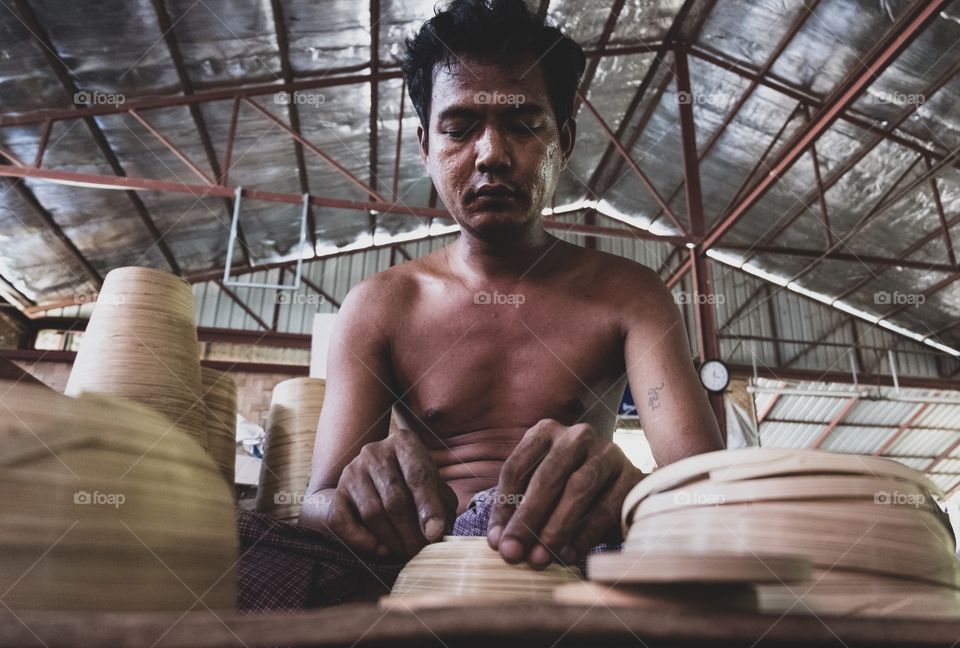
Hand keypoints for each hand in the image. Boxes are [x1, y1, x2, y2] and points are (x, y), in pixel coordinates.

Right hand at [307, 428, 457, 559]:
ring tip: (406, 552)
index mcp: (404, 443)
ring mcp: (352, 470)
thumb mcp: (433, 485)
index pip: (418, 476)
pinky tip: (381, 549)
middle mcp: (374, 452)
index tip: (435, 534)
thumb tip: (435, 531)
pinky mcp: (337, 491)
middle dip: (410, 532)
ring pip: (372, 513)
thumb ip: (440, 505)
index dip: (428, 508)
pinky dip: (362, 541)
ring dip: (391, 540)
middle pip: (394, 499)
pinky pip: (343, 521)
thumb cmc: (412, 482)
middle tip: (420, 552)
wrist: (375, 474)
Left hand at [486, 419, 642, 568]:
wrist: (620, 488)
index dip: (503, 506)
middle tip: (514, 553)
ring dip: (556, 528)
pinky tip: (568, 555)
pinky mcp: (632, 475)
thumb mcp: (539, 491)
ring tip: (540, 559)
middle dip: (528, 518)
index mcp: (545, 432)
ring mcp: (608, 452)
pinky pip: (606, 507)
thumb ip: (518, 510)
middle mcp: (577, 435)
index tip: (497, 542)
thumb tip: (500, 542)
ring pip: (579, 488)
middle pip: (548, 476)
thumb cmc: (567, 491)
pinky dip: (584, 536)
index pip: (516, 467)